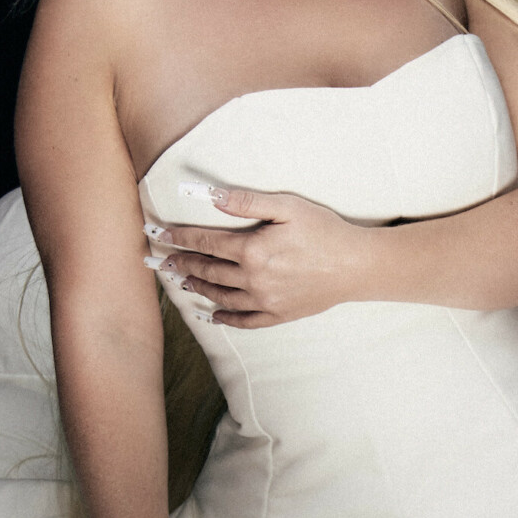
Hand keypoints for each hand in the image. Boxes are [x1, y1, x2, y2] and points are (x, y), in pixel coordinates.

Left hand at [150, 187, 372, 327]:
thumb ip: (247, 202)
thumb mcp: (287, 207)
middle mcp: (253, 279)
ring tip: (182, 282)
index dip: (180, 237)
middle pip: (208, 271)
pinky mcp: (278, 315)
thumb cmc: (324, 230)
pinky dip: (225, 319)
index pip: (206, 242)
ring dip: (198, 288)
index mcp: (252, 250)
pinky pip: (244, 321)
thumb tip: (212, 196)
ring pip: (221, 296)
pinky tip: (213, 316)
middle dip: (182, 264)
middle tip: (162, 263)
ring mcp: (265, 301)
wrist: (356, 266)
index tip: (160, 235)